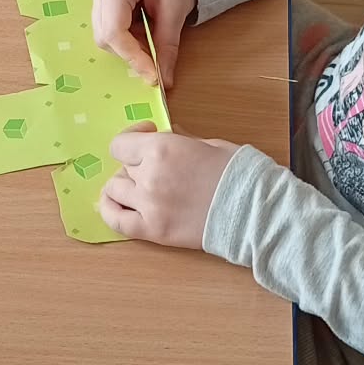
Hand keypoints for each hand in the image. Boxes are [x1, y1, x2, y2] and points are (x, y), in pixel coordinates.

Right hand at [90, 0, 196, 90]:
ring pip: (104, 35)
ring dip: (129, 45)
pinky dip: (127, 37)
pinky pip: (108, 28)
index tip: (152, 76)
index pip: (114, 30)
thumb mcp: (176, 9)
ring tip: (152, 35)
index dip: (132, 57)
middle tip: (156, 58)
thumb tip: (164, 81)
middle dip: (131, 52)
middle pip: (105, 35)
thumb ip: (167, 45)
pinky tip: (143, 28)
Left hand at [99, 125, 237, 247]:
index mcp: (161, 148)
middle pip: (124, 167)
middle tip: (157, 167)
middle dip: (137, 164)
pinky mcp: (153, 230)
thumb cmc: (236, 172)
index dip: (132, 139)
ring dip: (126, 185)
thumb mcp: (208, 144)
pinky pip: (116, 220)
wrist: (253, 211)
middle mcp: (148, 175)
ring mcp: (148, 205)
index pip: (122, 144)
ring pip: (116, 190)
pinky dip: (109, 210)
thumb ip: (180, 140)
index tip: (146, 137)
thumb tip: (168, 134)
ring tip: (142, 186)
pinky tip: (113, 203)